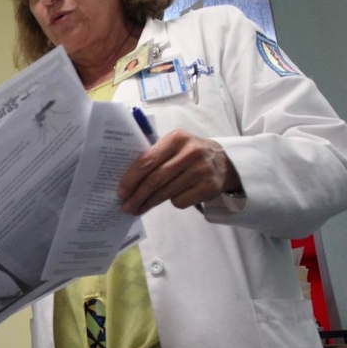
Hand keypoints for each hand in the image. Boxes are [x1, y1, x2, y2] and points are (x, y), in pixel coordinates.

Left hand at [117, 129, 241, 214]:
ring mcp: (201, 170)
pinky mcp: (208, 187)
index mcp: (176, 138)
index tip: (121, 191)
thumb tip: (128, 181)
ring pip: (166, 193)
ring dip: (149, 203)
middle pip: (155, 179)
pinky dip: (173, 202)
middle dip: (137, 195)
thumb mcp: (175, 145)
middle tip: (126, 206)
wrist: (225, 161)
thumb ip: (155, 156)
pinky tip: (173, 198)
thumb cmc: (190, 154)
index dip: (131, 178)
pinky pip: (180, 201)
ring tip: (138, 208)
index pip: (147, 160)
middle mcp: (190, 152)